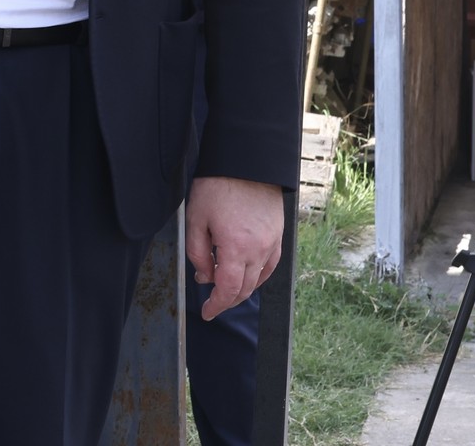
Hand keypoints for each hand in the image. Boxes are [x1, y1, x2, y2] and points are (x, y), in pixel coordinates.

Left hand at [187, 176, 285, 319]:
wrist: (246, 162)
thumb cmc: (218, 186)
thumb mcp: (196, 218)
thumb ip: (198, 252)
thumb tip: (204, 276)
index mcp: (236, 248)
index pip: (228, 290)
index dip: (217, 305)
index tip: (207, 312)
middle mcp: (258, 250)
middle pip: (245, 289)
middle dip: (227, 300)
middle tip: (213, 303)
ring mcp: (272, 244)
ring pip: (258, 280)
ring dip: (242, 289)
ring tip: (224, 287)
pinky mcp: (278, 236)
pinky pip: (269, 266)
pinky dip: (257, 276)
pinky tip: (246, 274)